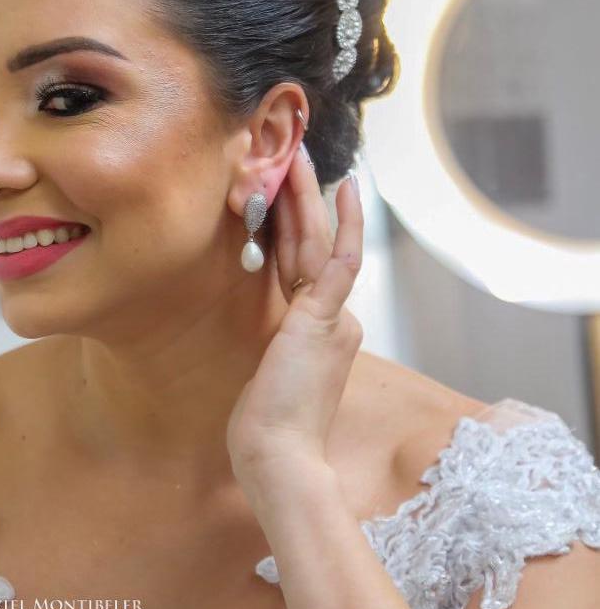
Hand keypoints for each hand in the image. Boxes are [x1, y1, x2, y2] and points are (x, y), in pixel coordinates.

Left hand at [226, 145, 364, 491]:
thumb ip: (271, 343)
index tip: (280, 189)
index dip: (290, 223)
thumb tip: (261, 332)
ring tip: (299, 154)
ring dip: (308, 196)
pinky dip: (343, 226)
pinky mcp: (324, 320)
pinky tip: (346, 190)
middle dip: (301, 196)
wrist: (278, 457)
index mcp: (318, 330)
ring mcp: (333, 317)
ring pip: (319, 242)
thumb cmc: (266, 427)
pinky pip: (336, 263)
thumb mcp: (265, 373)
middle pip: (313, 244)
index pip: (300, 263)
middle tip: (293, 151)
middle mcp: (333, 319)